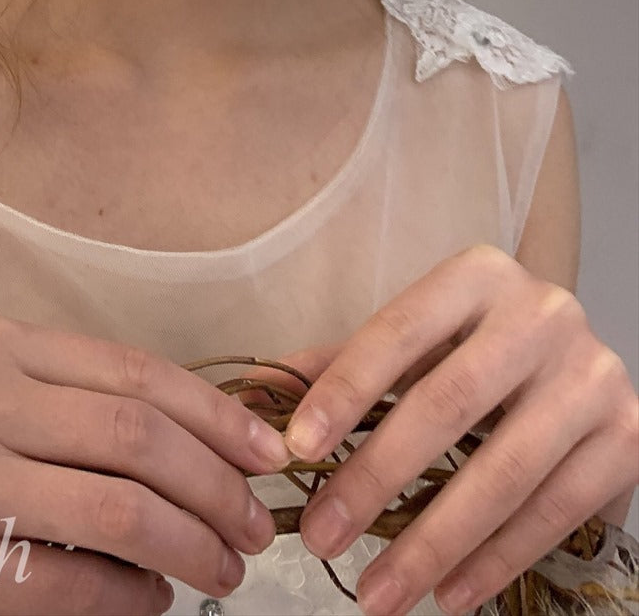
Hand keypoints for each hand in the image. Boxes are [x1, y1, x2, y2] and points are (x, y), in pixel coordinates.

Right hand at [0, 310, 291, 614]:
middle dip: (217, 486)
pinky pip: (78, 581)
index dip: (218, 413)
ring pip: (121, 508)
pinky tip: (153, 600)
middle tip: (254, 528)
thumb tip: (220, 443)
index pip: (134, 371)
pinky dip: (135, 597)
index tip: (270, 453)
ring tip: (222, 571)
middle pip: (137, 436)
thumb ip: (80, 407)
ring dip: (193, 546)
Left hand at [273, 245, 638, 615]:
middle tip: (323, 535)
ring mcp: (591, 377)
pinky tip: (449, 592)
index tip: (297, 449)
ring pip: (502, 471)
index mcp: (478, 276)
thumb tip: (259, 391)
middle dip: (376, 479)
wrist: (581, 367)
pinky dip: (495, 560)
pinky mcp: (628, 437)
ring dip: (431, 541)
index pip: (398, 332)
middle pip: (447, 405)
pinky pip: (553, 511)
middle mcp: (542, 315)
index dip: (344, 391)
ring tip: (376, 591)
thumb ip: (344, 365)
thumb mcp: (420, 343)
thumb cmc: (481, 352)